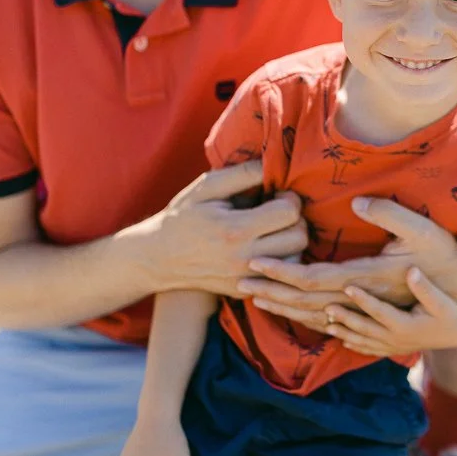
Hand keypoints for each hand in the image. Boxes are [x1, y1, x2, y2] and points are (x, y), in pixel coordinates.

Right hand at [129, 160, 307, 298]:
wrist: (156, 258)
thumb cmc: (183, 216)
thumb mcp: (206, 187)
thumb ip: (242, 174)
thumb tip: (273, 164)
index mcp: (234, 230)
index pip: (289, 213)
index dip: (290, 198)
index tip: (278, 194)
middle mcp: (243, 258)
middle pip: (299, 236)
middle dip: (296, 219)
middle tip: (280, 211)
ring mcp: (245, 278)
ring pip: (296, 258)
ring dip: (293, 240)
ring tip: (275, 229)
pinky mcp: (244, 291)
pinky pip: (280, 276)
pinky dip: (282, 261)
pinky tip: (268, 247)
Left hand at [238, 197, 456, 322]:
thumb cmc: (442, 251)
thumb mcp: (423, 229)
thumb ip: (391, 214)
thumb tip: (358, 202)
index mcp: (368, 276)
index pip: (315, 277)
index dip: (284, 271)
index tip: (254, 263)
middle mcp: (362, 298)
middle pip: (306, 301)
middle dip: (272, 291)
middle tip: (237, 282)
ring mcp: (366, 309)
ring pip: (314, 314)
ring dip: (282, 306)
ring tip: (252, 297)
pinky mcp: (369, 313)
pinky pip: (328, 321)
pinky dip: (302, 316)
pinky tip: (286, 312)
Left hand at [323, 267, 456, 357]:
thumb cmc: (450, 313)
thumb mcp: (442, 300)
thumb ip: (425, 287)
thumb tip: (411, 271)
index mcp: (405, 325)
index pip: (379, 311)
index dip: (363, 299)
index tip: (347, 286)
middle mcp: (396, 339)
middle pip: (365, 328)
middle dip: (345, 318)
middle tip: (326, 306)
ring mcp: (394, 346)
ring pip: (364, 341)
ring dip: (345, 332)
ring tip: (326, 324)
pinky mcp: (395, 349)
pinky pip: (371, 350)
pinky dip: (356, 345)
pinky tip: (343, 340)